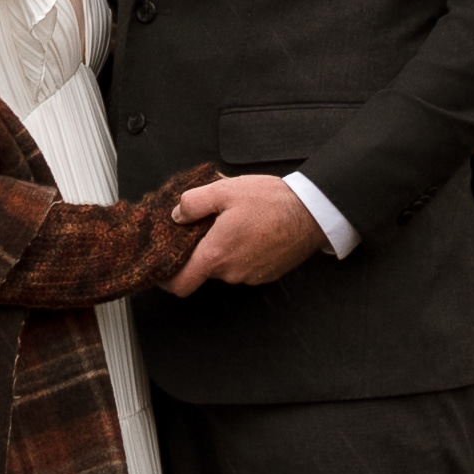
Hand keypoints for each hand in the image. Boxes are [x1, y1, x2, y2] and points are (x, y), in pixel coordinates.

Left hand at [164, 173, 326, 295]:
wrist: (312, 213)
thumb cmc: (272, 202)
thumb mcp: (225, 189)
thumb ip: (194, 202)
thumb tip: (177, 215)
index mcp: (216, 253)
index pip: (180, 284)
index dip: (166, 280)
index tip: (162, 267)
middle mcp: (231, 271)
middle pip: (202, 269)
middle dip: (200, 249)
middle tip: (207, 224)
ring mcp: (250, 276)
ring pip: (224, 267)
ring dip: (223, 249)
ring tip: (234, 222)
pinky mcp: (265, 274)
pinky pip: (243, 267)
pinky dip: (241, 252)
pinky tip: (251, 231)